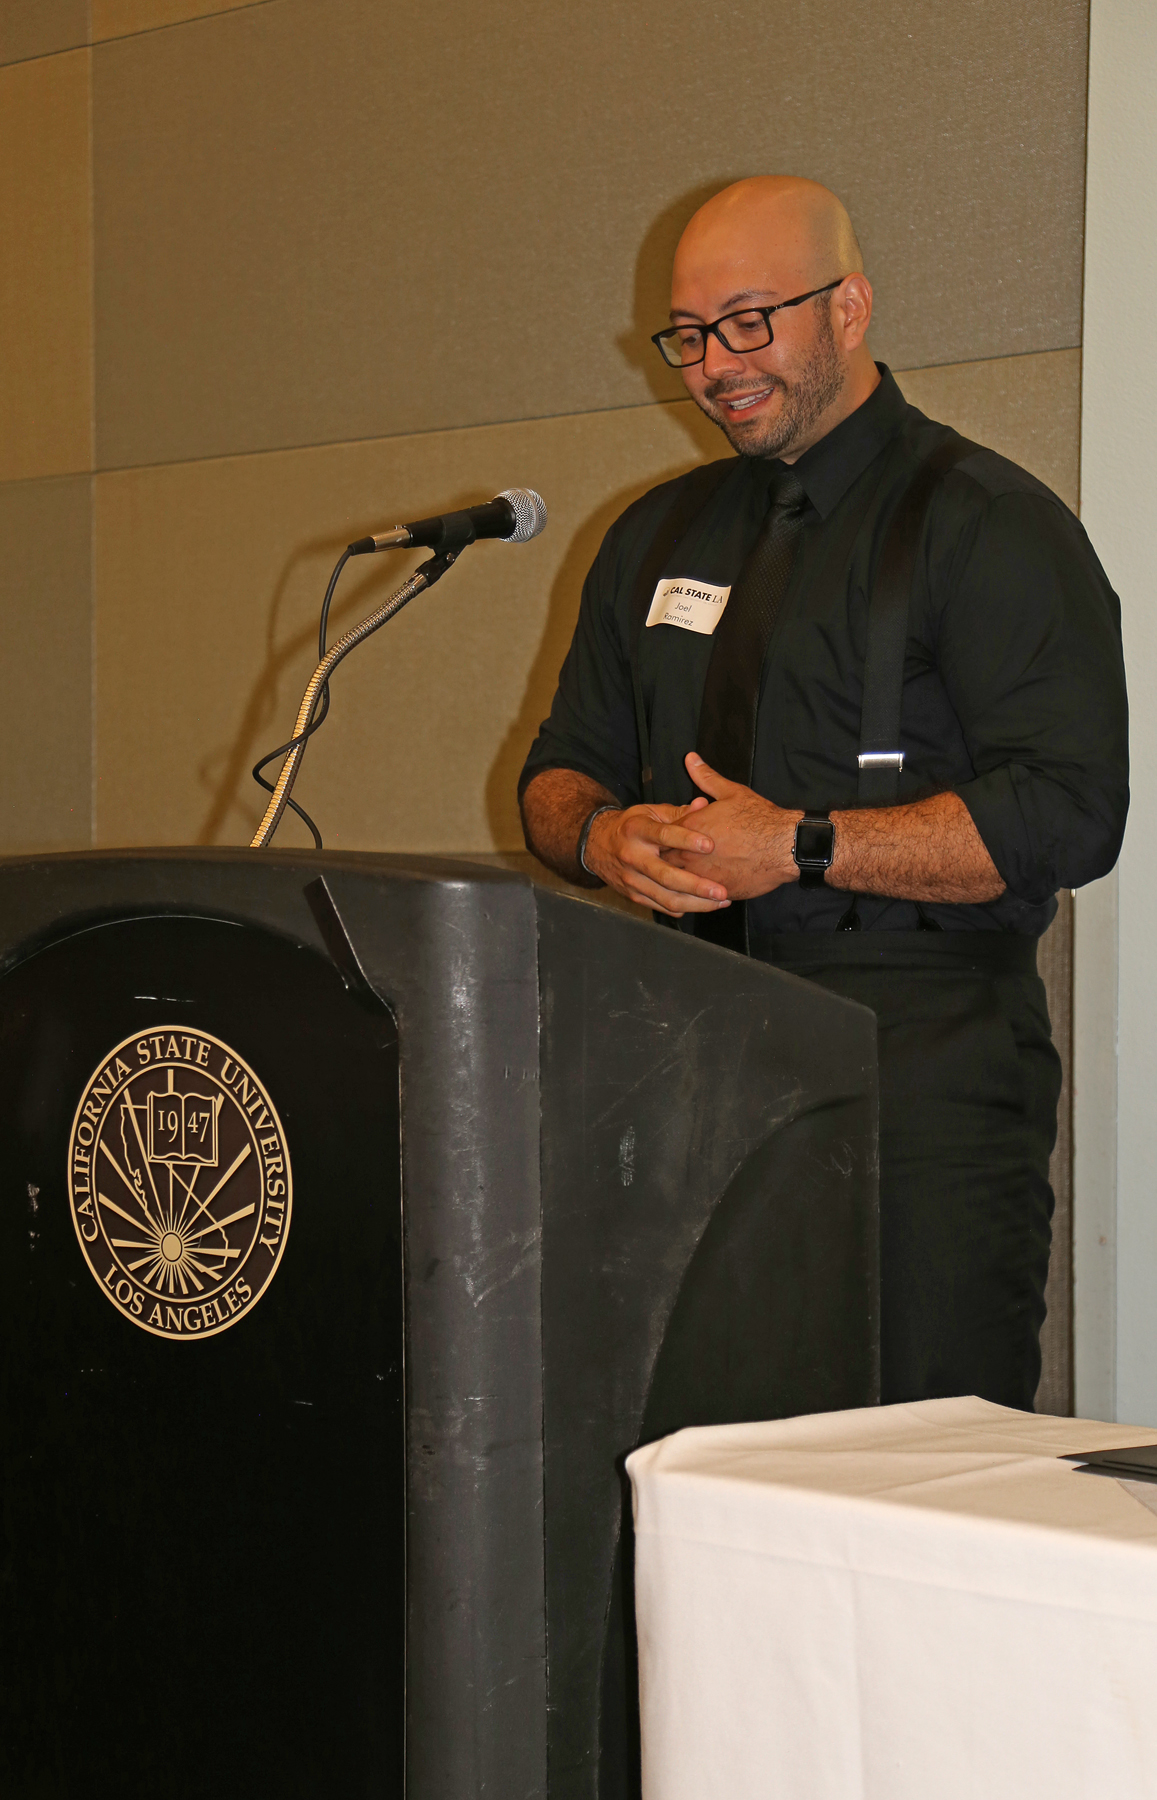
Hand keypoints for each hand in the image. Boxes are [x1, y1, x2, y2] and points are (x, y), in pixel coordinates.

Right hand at [584, 797, 732, 916]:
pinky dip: (685, 908)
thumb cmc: (631, 826)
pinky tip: (704, 905)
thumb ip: (679, 813)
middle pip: (667, 876)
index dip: (687, 840)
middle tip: (721, 891)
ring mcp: (632, 879)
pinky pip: (661, 906)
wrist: (596, 845)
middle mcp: (633, 856)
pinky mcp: (634, 895)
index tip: (710, 845)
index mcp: (637, 830)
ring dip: (696, 903)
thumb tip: (704, 805)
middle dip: (697, 886)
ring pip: (666, 897)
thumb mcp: (650, 812)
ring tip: (720, 902)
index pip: (664, 835)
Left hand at [661, 752, 801, 899]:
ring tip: (686, 874)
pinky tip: (702, 889)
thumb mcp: (731, 792)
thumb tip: (690, 759)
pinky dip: (697, 892)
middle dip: (666, 857)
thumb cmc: (759, 818)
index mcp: (690, 828)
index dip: (666, 835)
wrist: (784, 846)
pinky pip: (698, 896)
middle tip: (671, 856)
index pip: (662, 834)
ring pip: (677, 881)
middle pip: (664, 860)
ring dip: (678, 877)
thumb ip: (706, 778)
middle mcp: (690, 854)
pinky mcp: (716, 892)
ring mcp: (702, 876)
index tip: (669, 836)